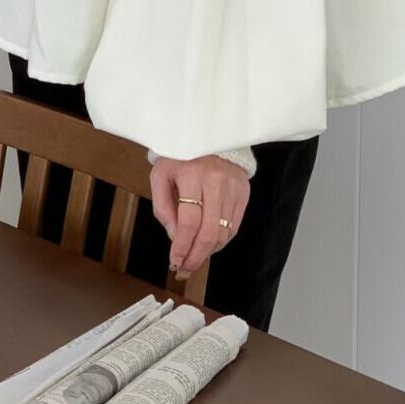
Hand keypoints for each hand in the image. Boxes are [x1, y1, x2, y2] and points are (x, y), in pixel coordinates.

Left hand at [150, 155, 250, 276]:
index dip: (182, 247)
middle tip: (185, 269)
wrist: (208, 134)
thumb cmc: (180, 156)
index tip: (175, 262)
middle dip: (196, 257)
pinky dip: (221, 241)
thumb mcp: (161, 175)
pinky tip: (208, 244)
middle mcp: (216, 181)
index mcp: (191, 174)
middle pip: (209, 232)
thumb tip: (174, 238)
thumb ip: (163, 207)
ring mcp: (233, 187)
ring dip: (208, 252)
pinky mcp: (244, 192)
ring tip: (194, 258)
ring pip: (224, 233)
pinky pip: (234, 226)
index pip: (189, 222)